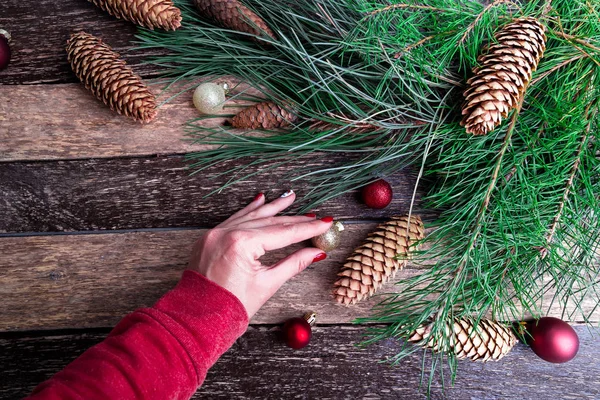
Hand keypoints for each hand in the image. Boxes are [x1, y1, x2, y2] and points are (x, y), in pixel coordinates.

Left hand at [188, 190, 332, 317]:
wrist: (197, 319)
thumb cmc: (231, 306)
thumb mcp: (267, 284)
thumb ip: (293, 263)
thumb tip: (316, 252)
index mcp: (242, 244)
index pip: (283, 233)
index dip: (307, 229)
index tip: (325, 223)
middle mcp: (227, 233)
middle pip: (269, 222)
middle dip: (294, 219)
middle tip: (314, 216)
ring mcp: (216, 233)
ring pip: (251, 216)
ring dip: (272, 208)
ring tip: (290, 198)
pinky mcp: (210, 237)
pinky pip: (234, 219)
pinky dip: (249, 211)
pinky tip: (261, 200)